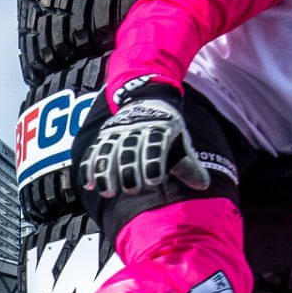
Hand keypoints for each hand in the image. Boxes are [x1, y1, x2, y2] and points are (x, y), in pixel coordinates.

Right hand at [78, 86, 206, 198]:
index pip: (155, 146)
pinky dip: (90, 168)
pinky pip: (95, 151)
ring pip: (109, 151)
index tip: (153, 181)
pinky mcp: (105, 135)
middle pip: (129, 150)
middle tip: (132, 190)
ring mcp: (118, 131)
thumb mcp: (180, 141)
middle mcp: (136, 128)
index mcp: (159, 128)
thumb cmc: (166, 129)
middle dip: (129, 170)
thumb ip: (189, 165)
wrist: (148, 99)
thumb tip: (202, 185)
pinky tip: (89, 184)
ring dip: (106, 173)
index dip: (153, 163)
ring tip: (107, 193)